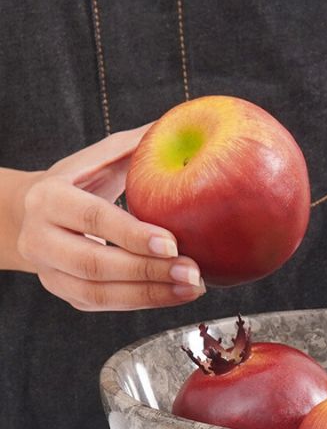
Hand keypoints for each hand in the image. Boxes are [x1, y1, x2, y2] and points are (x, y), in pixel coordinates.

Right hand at [13, 126, 204, 310]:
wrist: (29, 217)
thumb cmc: (77, 184)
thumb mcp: (96, 161)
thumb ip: (134, 149)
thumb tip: (184, 123)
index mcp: (49, 198)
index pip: (93, 218)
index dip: (132, 234)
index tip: (173, 242)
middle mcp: (41, 239)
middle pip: (96, 264)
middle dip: (149, 271)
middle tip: (193, 271)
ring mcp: (50, 272)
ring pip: (100, 293)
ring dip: (152, 294)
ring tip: (194, 288)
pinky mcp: (66, 294)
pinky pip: (107, 305)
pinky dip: (146, 302)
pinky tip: (178, 294)